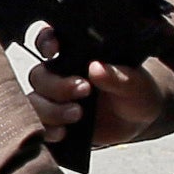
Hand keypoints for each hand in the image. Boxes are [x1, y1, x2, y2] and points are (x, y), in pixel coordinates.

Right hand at [30, 52, 173, 147]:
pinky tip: (63, 133)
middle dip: (56, 86)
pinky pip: (40, 126)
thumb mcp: (136, 83)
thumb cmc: (136, 93)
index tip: (53, 51)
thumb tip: (96, 68)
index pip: (50, 40)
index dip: (44, 42)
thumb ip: (119, 76)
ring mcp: (55, 100)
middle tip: (84, 91)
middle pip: (39, 76)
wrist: (138, 122)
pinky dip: (47, 131)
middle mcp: (61, 75)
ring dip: (50, 110)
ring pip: (35, 102)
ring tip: (76, 115)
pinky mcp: (56, 123)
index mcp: (77, 55)